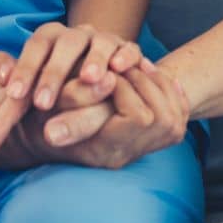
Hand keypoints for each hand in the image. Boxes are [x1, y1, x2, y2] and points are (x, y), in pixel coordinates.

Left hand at [0, 24, 140, 162]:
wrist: (98, 75)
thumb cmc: (56, 83)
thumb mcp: (32, 83)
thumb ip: (14, 82)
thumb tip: (1, 77)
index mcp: (50, 38)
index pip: (35, 47)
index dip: (24, 69)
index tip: (14, 95)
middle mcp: (77, 35)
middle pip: (65, 45)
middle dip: (54, 73)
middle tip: (42, 104)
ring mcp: (104, 40)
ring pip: (100, 43)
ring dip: (95, 60)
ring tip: (89, 80)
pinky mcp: (127, 50)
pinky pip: (130, 49)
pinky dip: (127, 57)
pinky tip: (121, 69)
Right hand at [42, 59, 190, 169]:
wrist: (49, 131)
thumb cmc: (45, 114)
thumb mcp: (53, 103)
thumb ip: (79, 94)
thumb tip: (107, 79)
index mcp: (106, 151)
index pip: (140, 118)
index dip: (128, 89)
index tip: (109, 73)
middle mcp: (127, 156)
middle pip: (162, 116)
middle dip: (146, 83)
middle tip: (126, 66)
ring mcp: (141, 150)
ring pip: (174, 116)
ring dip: (160, 84)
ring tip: (138, 66)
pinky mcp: (148, 141)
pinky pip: (178, 117)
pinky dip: (172, 93)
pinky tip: (157, 77)